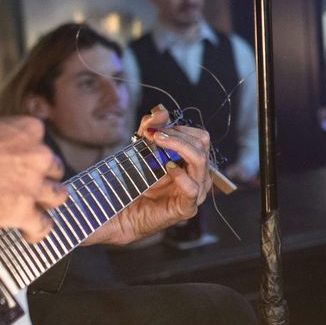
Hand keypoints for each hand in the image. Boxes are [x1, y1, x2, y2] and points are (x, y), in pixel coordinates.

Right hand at [0, 115, 68, 240]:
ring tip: (36, 210)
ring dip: (47, 203)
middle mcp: (38, 156)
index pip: (39, 140)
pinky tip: (29, 234)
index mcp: (27, 130)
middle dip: (44, 178)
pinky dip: (37, 231)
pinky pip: (42, 225)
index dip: (30, 153)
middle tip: (29, 185)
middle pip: (54, 169)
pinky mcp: (25, 211)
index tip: (21, 159)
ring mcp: (34, 185)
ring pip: (57, 196)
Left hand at [86, 106, 230, 245]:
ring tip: (157, 143)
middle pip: (203, 142)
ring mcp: (196, 192)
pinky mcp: (186, 208)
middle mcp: (199, 175)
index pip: (199, 136)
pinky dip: (179, 174)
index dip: (179, 128)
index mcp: (192, 162)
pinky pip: (192, 187)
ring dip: (177, 146)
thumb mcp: (141, 149)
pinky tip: (166, 169)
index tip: (155, 129)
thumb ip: (150, 129)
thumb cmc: (135, 183)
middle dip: (178, 134)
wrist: (122, 213)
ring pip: (200, 160)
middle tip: (155, 136)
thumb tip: (161, 111)